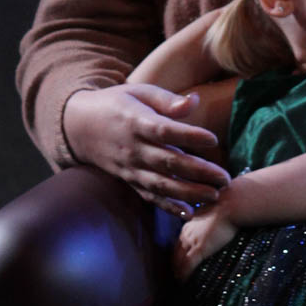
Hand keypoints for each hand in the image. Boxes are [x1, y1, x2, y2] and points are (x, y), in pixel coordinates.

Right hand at [63, 85, 230, 215]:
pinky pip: (149, 196)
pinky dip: (168, 207)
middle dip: (199, 172)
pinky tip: (188, 214)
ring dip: (189, 193)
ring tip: (214, 197)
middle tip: (225, 179)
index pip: (165, 131)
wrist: (80, 126)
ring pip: (161, 185)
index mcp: (136, 121)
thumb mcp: (139, 92)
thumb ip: (167, 99)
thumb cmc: (118, 103)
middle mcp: (133, 148)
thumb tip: (195, 101)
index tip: (213, 139)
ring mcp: (130, 168)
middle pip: (168, 162)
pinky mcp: (129, 180)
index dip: (189, 136)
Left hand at [173, 210, 237, 280]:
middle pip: (175, 254)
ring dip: (178, 272)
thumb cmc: (227, 207)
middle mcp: (187, 234)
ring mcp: (192, 241)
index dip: (178, 255)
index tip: (179, 263)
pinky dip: (184, 275)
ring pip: (179, 261)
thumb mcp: (211, 214)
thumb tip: (215, 226)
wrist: (231, 204)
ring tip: (180, 281)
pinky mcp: (199, 248)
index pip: (179, 244)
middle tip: (176, 276)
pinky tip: (184, 282)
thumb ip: (208, 222)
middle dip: (175, 266)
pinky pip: (188, 266)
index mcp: (189, 226)